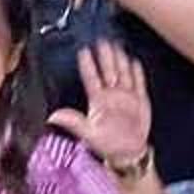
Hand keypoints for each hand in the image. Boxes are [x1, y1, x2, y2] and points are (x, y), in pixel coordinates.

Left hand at [48, 41, 154, 168]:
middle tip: (102, 41)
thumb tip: (53, 116)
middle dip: (105, 56)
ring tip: (116, 45)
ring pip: (122, 73)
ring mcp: (126, 96)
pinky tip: (134, 61)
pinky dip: (137, 72)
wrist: (129, 152)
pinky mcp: (139, 100)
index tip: (84, 50)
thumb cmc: (108, 144)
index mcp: (98, 101)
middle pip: (108, 70)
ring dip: (119, 59)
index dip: (88, 64)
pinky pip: (138, 82)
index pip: (91, 78)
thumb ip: (73, 122)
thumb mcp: (88, 134)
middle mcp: (111, 95)